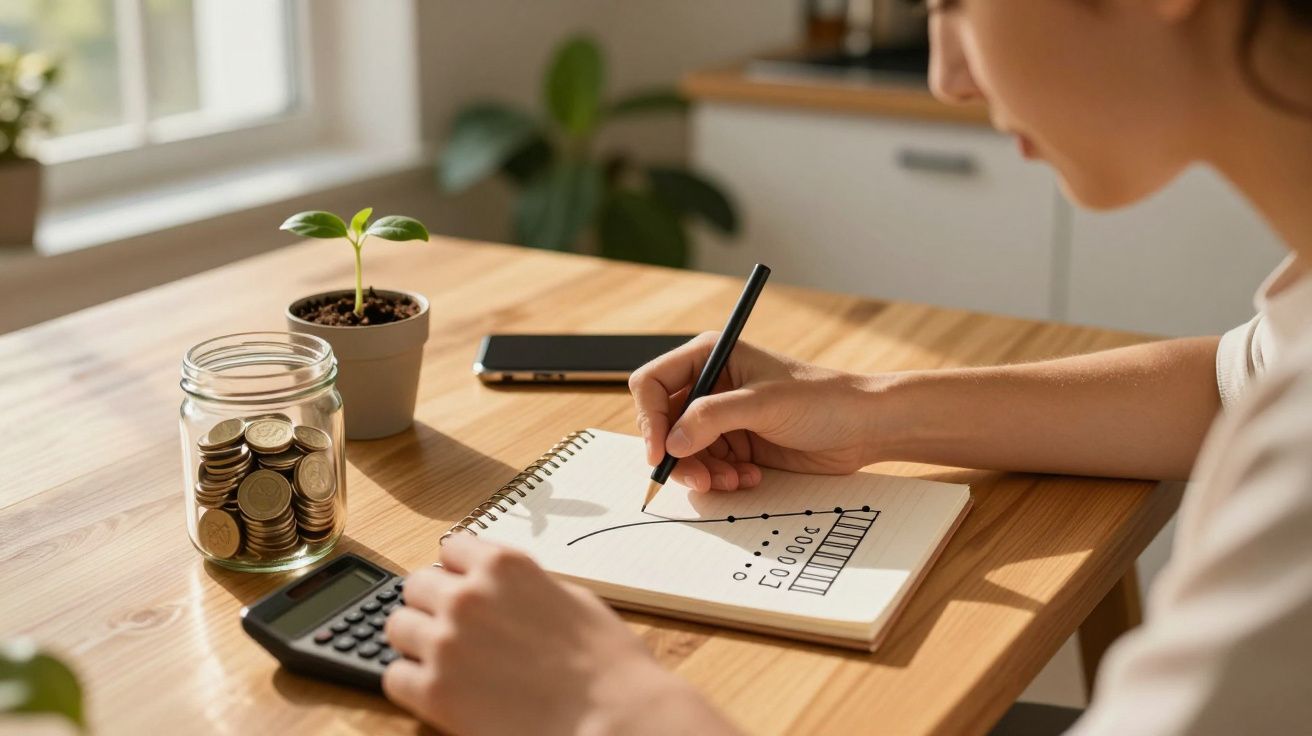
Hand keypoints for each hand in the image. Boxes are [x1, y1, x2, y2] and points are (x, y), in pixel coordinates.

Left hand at [383, 535, 736, 735]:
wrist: (613, 717)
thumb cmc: (606, 663)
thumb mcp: (572, 598)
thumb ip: (525, 586)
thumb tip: (505, 589)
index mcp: (504, 566)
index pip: (451, 547)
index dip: (459, 570)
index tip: (463, 585)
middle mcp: (468, 597)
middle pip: (417, 585)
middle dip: (433, 603)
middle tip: (455, 628)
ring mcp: (446, 644)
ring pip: (397, 627)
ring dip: (418, 640)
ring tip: (446, 660)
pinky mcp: (435, 692)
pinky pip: (394, 677)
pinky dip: (412, 683)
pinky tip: (441, 690)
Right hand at [630, 332, 883, 491]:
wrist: (864, 427)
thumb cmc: (821, 399)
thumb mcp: (764, 403)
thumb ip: (712, 418)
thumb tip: (671, 443)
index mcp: (710, 356)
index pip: (653, 384)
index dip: (650, 418)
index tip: (660, 452)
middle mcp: (711, 385)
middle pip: (664, 424)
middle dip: (678, 454)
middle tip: (699, 480)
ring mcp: (722, 417)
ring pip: (684, 452)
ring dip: (703, 472)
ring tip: (734, 480)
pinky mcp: (737, 445)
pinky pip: (708, 467)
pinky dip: (721, 478)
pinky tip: (750, 477)